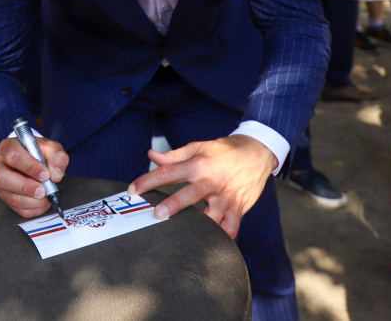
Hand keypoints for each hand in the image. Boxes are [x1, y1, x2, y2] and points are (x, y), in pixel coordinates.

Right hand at [0, 136, 68, 218]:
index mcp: (8, 146)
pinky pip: (16, 208)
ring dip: (31, 201)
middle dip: (26, 187)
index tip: (46, 175)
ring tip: (46, 197)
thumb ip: (57, 157)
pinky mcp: (4, 196)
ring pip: (10, 196)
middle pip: (2, 178)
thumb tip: (55, 175)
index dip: (30, 167)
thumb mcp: (51, 148)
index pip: (13, 156)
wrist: (35, 160)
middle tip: (43, 191)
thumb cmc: (39, 152)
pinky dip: (32, 209)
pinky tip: (42, 203)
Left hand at [128, 135, 276, 238]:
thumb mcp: (198, 147)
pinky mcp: (238, 208)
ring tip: (183, 237)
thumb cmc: (223, 151)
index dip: (149, 180)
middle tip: (157, 215)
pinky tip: (211, 244)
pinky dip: (222, 238)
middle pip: (189, 194)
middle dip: (173, 205)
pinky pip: (231, 227)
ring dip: (198, 227)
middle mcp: (211, 181)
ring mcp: (226, 196)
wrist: (257, 153)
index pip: (168, 172)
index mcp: (198, 164)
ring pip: (211, 216)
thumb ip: (174, 155)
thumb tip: (151, 155)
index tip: (133, 189)